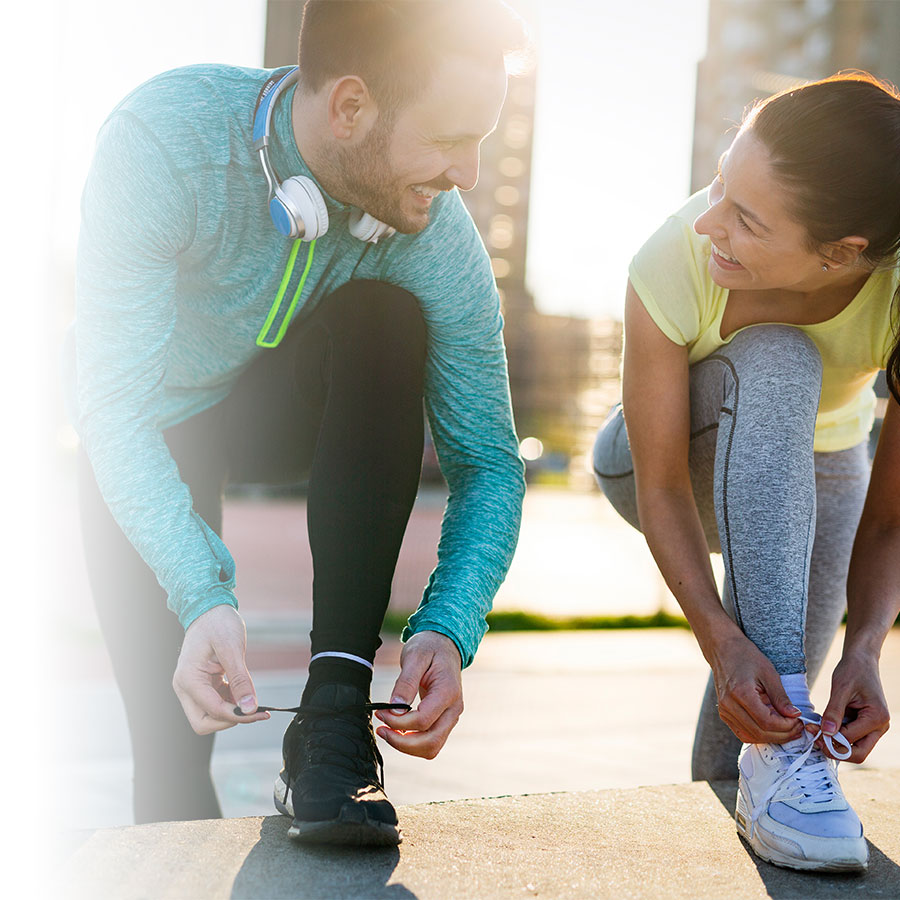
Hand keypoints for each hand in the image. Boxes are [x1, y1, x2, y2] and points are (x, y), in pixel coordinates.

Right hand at [172, 605, 269, 733]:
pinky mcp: (201, 686)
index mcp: (188, 678)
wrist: (210, 609)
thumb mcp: (232, 649)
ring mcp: (192, 687)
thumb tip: (250, 707)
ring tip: (252, 696)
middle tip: (255, 710)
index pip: (213, 710)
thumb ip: (240, 680)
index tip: (261, 713)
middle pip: (203, 722)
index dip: (238, 715)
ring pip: (210, 716)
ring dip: (232, 711)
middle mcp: (185, 687)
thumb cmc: (218, 623)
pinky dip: (231, 702)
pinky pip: (215, 704)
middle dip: (229, 720)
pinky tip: (244, 691)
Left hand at [373, 630, 462, 758]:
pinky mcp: (445, 721)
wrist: (444, 645)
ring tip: (387, 732)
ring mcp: (451, 717)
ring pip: (431, 748)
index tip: (381, 712)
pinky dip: (413, 742)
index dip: (398, 722)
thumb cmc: (429, 648)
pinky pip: (431, 742)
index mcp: (448, 692)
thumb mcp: (415, 657)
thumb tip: (394, 710)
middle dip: (401, 742)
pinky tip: (398, 730)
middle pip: (430, 742)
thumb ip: (406, 683)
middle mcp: (454, 709)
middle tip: (381, 729)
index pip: (423, 720)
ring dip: (406, 746)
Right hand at [708, 632, 803, 743]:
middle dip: (783, 734)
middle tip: (798, 728)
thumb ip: (781, 697)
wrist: (723, 650)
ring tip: (788, 729)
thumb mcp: (768, 672)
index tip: (799, 721)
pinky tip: (772, 729)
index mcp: (740, 693)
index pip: (766, 722)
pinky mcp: (724, 714)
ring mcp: (724, 711)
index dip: (786, 726)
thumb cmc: (746, 656)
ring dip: (772, 738)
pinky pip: (742, 733)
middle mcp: (728, 705)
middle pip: (759, 732)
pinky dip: (759, 735)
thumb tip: (795, 715)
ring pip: (751, 736)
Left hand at [813, 649, 889, 762]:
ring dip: (835, 743)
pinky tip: (823, 726)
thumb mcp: (840, 688)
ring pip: (854, 748)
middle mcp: (880, 726)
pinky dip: (837, 735)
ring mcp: (874, 727)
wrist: (861, 660)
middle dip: (835, 749)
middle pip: (858, 753)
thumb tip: (826, 733)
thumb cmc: (853, 670)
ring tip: (816, 730)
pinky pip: (852, 738)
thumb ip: (833, 711)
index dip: (830, 739)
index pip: (851, 740)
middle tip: (814, 737)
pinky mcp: (866, 725)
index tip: (811, 730)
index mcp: (877, 718)